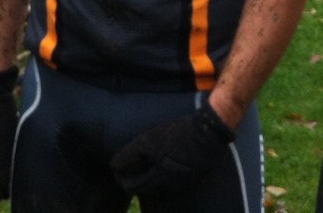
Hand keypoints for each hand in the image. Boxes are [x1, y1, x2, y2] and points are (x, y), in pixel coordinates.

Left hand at [110, 98, 234, 195]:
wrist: (209, 133)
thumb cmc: (178, 135)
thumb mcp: (149, 140)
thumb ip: (130, 154)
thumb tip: (113, 165)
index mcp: (156, 180)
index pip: (131, 187)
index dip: (121, 177)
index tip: (116, 168)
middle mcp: (169, 187)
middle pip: (145, 189)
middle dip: (134, 178)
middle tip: (129, 165)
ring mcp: (183, 184)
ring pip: (159, 187)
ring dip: (149, 177)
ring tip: (145, 163)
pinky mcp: (193, 178)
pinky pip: (173, 182)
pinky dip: (164, 175)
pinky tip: (163, 162)